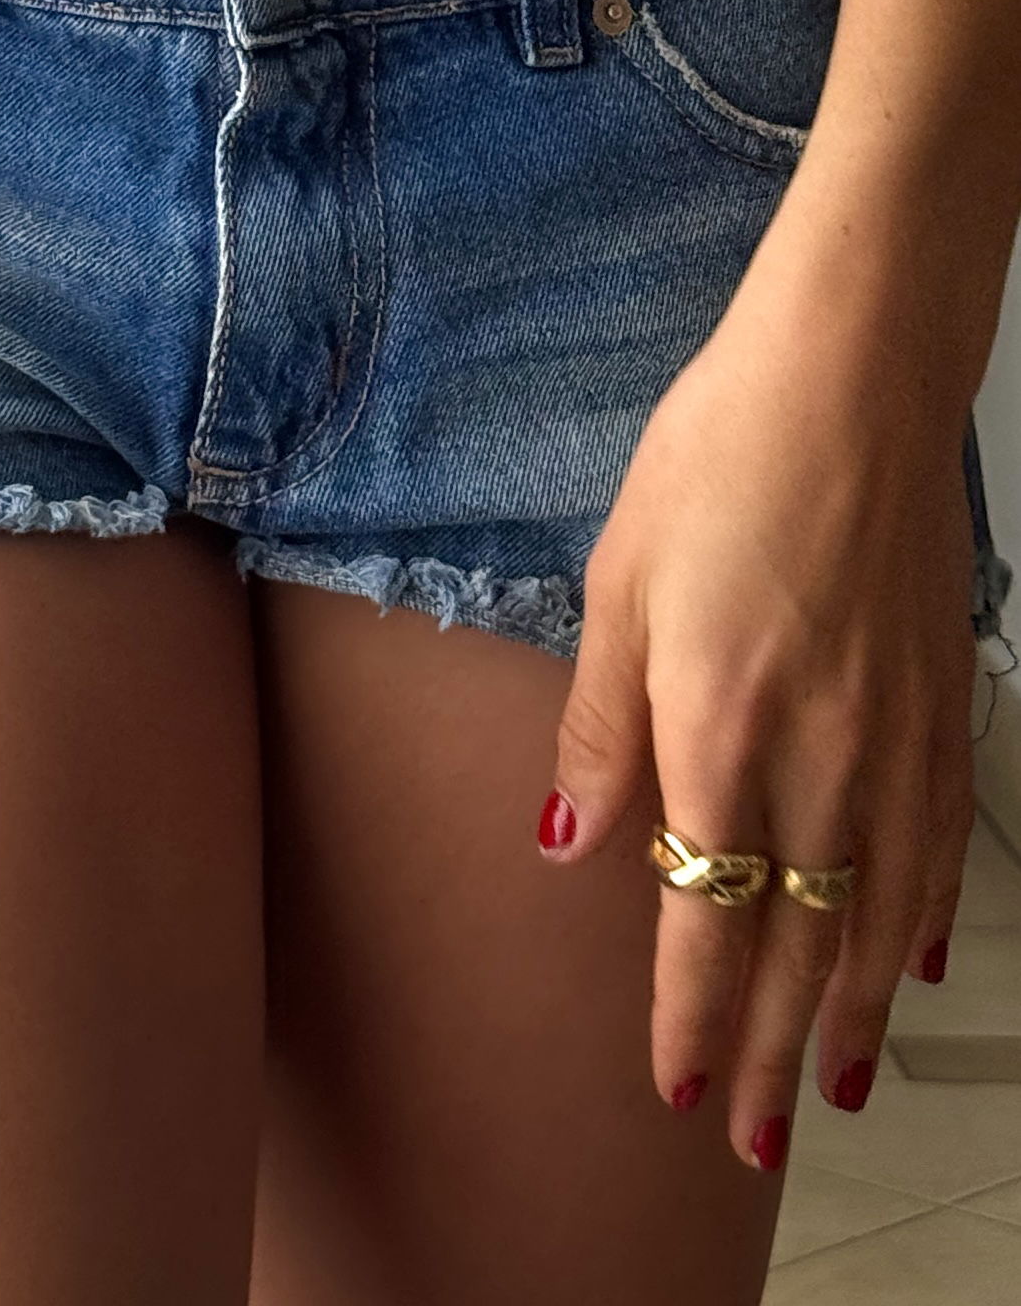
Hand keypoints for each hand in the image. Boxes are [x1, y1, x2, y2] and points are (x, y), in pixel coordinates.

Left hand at [536, 298, 979, 1169]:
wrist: (851, 375)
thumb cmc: (721, 454)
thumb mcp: (619, 579)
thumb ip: (597, 726)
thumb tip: (571, 846)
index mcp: (719, 725)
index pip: (706, 917)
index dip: (695, 1015)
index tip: (681, 1088)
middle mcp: (820, 752)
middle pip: (800, 941)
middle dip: (774, 1052)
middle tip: (759, 1140)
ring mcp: (894, 733)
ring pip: (879, 913)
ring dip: (855, 1011)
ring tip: (833, 1083)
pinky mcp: (943, 700)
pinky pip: (937, 843)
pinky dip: (922, 917)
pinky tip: (913, 962)